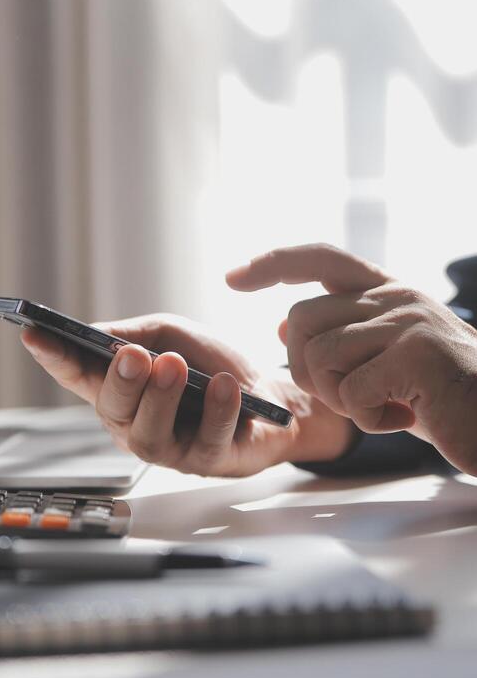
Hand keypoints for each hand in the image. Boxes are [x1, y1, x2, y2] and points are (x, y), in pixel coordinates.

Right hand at [21, 314, 353, 477]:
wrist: (272, 394)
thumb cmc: (211, 367)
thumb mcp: (172, 336)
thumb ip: (134, 332)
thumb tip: (96, 335)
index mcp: (119, 389)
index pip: (77, 374)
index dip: (52, 358)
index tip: (32, 334)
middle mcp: (134, 423)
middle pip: (111, 409)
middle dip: (120, 381)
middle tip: (133, 355)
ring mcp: (169, 447)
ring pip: (149, 434)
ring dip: (160, 398)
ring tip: (174, 366)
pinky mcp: (208, 462)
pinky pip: (207, 440)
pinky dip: (218, 410)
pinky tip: (226, 386)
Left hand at [227, 243, 476, 474]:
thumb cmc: (445, 397)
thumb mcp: (387, 361)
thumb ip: (342, 337)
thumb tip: (282, 322)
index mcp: (390, 292)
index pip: (321, 257)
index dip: (274, 263)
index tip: (233, 278)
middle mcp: (397, 296)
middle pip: (302, 319)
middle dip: (308, 369)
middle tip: (350, 396)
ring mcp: (407, 321)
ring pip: (319, 356)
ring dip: (338, 398)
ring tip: (384, 406)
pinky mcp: (416, 354)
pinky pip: (350, 392)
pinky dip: (368, 420)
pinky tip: (404, 418)